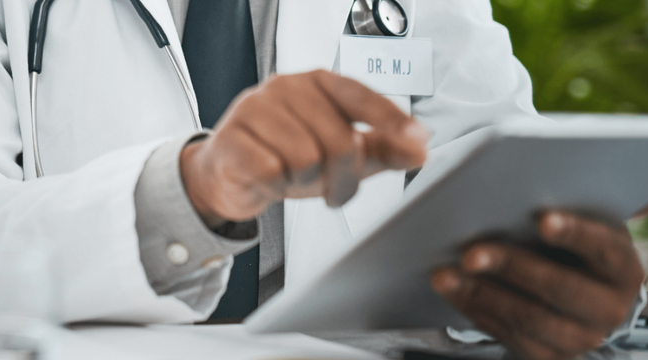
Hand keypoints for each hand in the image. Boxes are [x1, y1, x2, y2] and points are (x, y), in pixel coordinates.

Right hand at [180, 69, 429, 222]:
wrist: (228, 175)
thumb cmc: (284, 157)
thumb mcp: (339, 154)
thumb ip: (382, 149)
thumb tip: (419, 149)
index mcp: (316, 83)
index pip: (360, 96)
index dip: (391, 120)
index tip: (416, 141)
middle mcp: (285, 88)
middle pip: (339, 139)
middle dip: (344, 176)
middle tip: (336, 189)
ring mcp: (254, 109)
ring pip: (306, 158)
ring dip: (307, 182)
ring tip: (296, 180)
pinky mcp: (231, 138)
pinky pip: (272, 170)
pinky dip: (277, 185)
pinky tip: (270, 180)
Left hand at [431, 211, 643, 359]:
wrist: (580, 297)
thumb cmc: (571, 249)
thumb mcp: (579, 227)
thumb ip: (559, 211)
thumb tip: (513, 188)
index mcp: (624, 269)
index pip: (605, 249)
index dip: (576, 234)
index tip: (542, 219)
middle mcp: (610, 309)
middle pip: (560, 288)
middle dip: (511, 267)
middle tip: (470, 253)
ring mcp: (581, 337)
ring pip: (528, 318)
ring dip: (480, 294)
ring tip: (445, 275)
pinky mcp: (549, 355)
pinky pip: (509, 336)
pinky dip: (475, 310)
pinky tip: (453, 291)